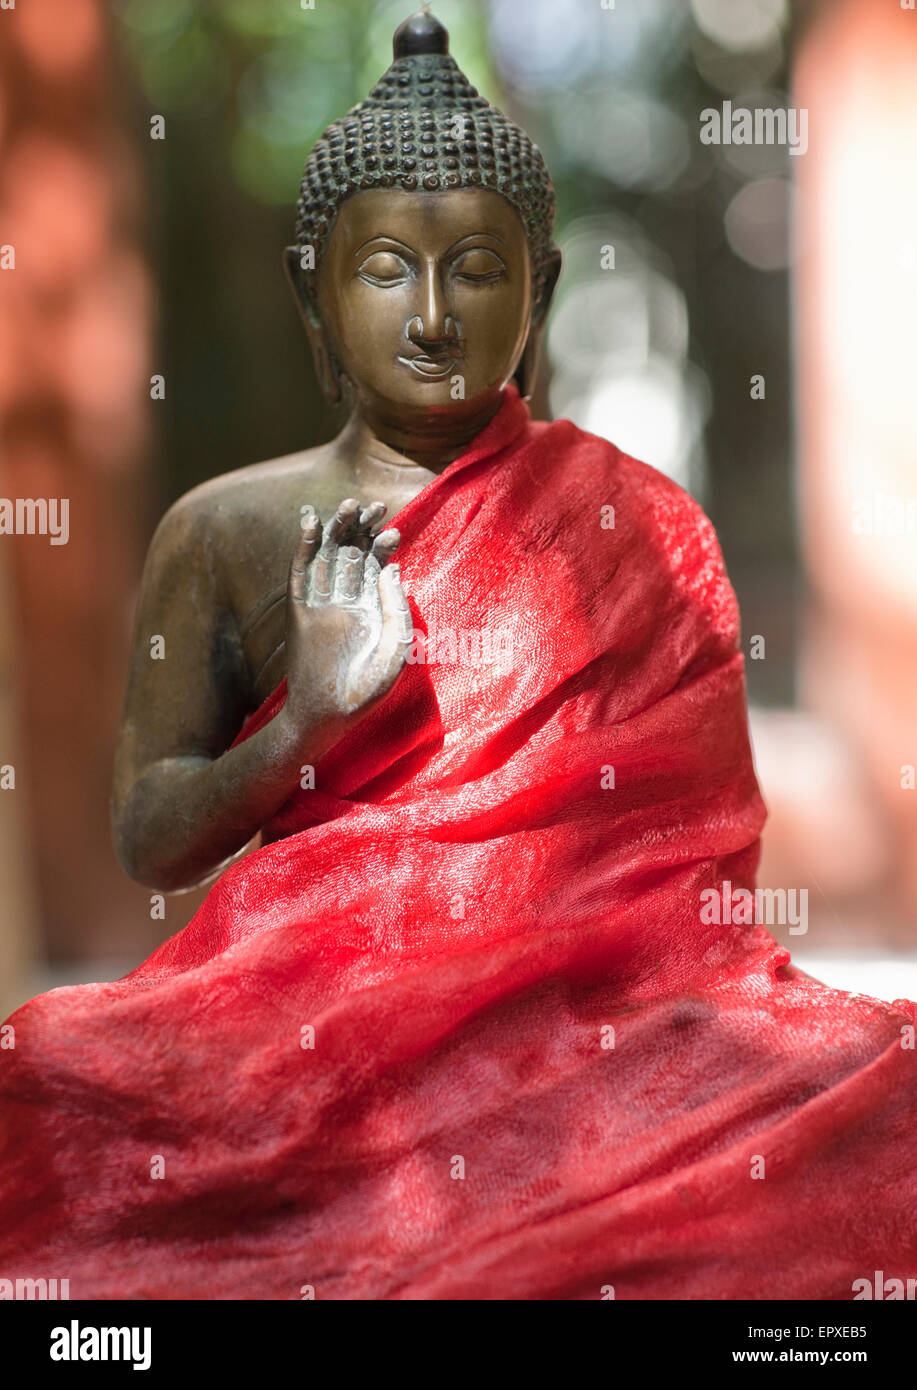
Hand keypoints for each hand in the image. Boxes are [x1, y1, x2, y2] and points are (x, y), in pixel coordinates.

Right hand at [282, 497, 411, 733]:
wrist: (327, 715)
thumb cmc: (365, 691)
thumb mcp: (395, 650)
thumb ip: (396, 610)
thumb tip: (391, 568)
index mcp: (371, 610)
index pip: (376, 566)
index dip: (383, 545)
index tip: (393, 528)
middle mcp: (345, 603)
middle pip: (352, 554)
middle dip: (362, 529)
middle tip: (373, 505)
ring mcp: (320, 606)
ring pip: (326, 557)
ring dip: (336, 530)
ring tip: (348, 505)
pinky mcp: (298, 612)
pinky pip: (300, 574)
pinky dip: (303, 547)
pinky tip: (310, 523)